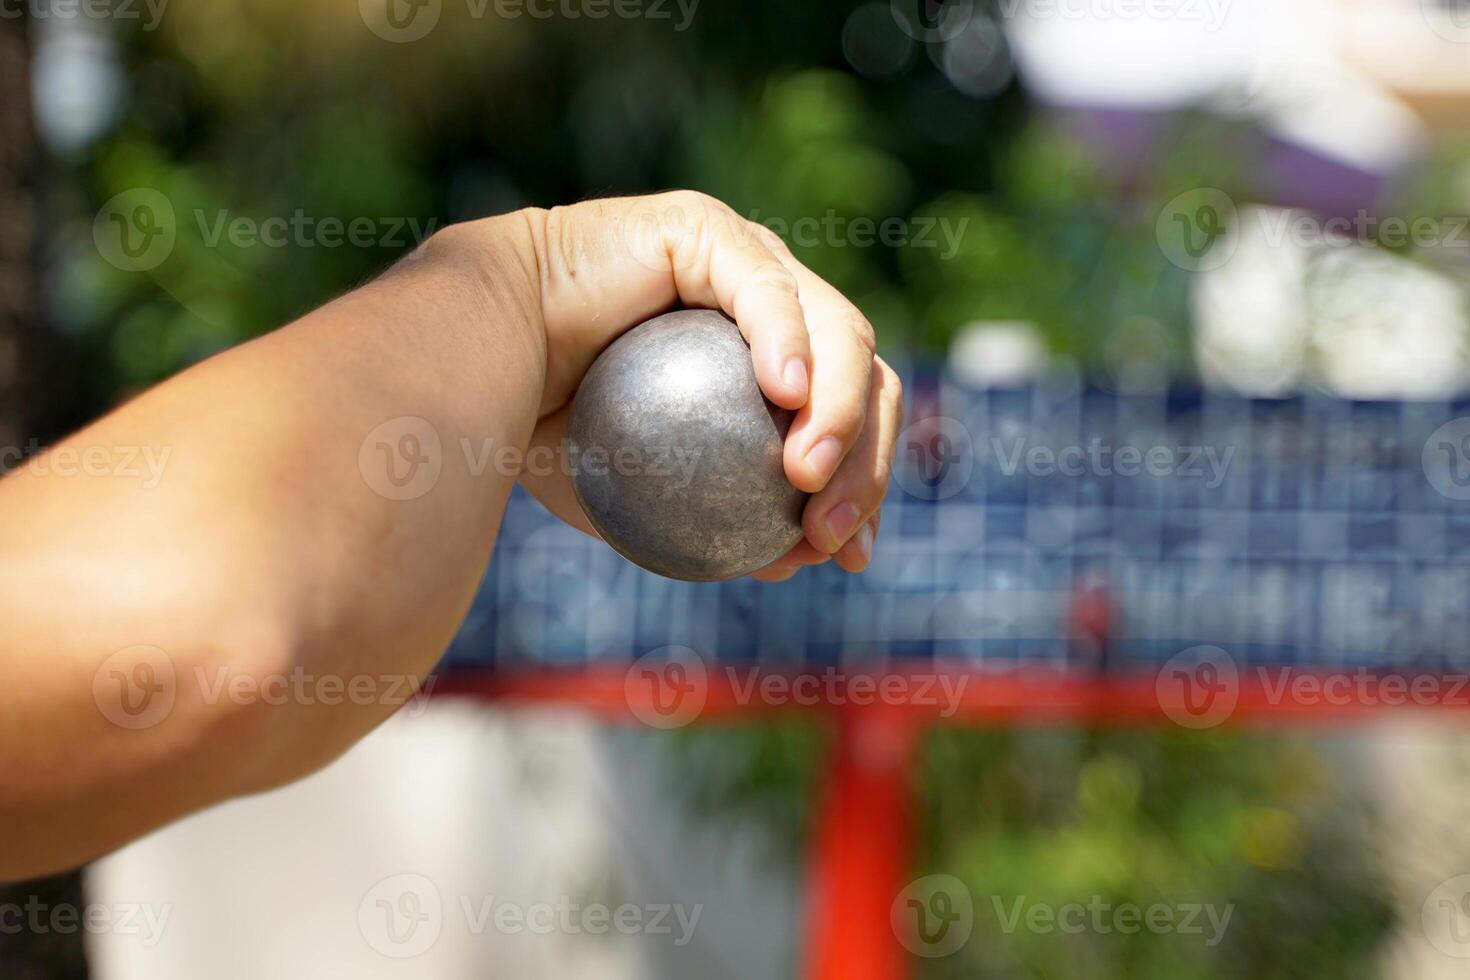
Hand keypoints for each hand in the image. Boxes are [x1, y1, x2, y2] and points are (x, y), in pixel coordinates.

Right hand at [490, 191, 903, 577]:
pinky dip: (787, 344)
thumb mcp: (646, 492)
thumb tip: (791, 561)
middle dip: (865, 462)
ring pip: (837, 331)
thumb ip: (722, 516)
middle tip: (831, 533)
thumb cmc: (543, 432)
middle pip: (864, 375)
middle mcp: (768, 303)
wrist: (473, 366)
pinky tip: (788, 400)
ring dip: (840, 412)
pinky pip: (764, 289)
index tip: (848, 554)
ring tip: (809, 477)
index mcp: (765, 359)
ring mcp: (745, 258)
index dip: (865, 482)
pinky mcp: (706, 230)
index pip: (847, 417)